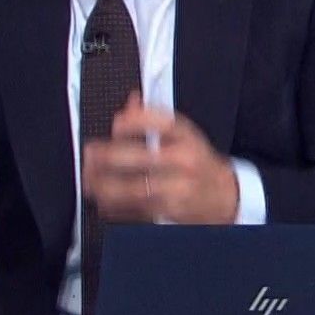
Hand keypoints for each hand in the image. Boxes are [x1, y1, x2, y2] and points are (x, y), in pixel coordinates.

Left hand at [82, 95, 240, 223]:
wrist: (225, 197)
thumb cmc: (199, 164)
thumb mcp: (185, 135)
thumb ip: (154, 117)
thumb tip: (130, 102)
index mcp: (188, 138)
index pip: (164, 123)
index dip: (136, 120)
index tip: (116, 123)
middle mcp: (185, 162)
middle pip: (141, 157)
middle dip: (107, 156)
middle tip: (90, 153)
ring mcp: (179, 189)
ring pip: (134, 188)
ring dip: (104, 185)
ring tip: (90, 179)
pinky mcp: (171, 212)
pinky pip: (136, 210)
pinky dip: (114, 206)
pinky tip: (103, 200)